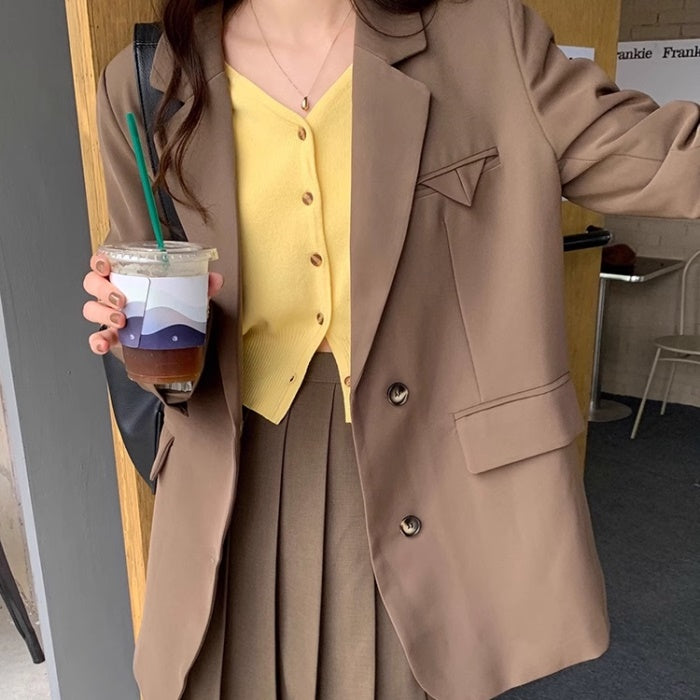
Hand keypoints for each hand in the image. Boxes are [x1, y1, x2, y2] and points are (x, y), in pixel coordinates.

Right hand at [82, 253, 224, 354]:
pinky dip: (97, 342)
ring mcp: (109, 315)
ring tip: (122, 320)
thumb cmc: (168, 303)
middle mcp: (112, 293)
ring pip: (92, 309)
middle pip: (93, 284)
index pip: (102, 262)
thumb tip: (215, 279)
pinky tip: (105, 344)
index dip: (99, 261)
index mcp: (125, 276)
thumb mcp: (184, 290)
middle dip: (104, 291)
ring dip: (103, 314)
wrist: (169, 331)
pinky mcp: (113, 336)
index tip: (107, 265)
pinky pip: (97, 338)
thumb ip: (199, 283)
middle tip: (122, 300)